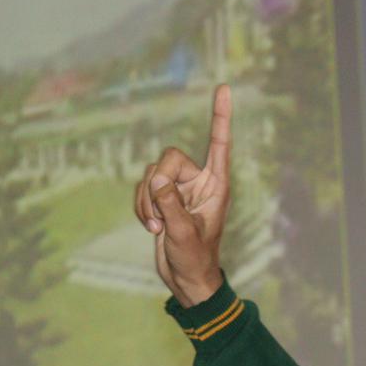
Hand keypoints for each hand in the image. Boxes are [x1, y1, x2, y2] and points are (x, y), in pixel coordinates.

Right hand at [135, 84, 231, 306]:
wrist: (187, 279)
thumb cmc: (195, 259)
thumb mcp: (182, 232)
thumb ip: (170, 204)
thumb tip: (157, 180)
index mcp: (216, 185)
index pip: (219, 143)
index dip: (220, 116)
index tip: (225, 87)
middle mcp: (199, 181)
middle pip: (169, 158)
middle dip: (157, 184)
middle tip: (160, 215)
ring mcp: (179, 189)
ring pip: (150, 174)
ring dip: (146, 201)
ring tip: (157, 227)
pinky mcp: (162, 198)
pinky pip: (142, 188)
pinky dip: (141, 207)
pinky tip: (151, 227)